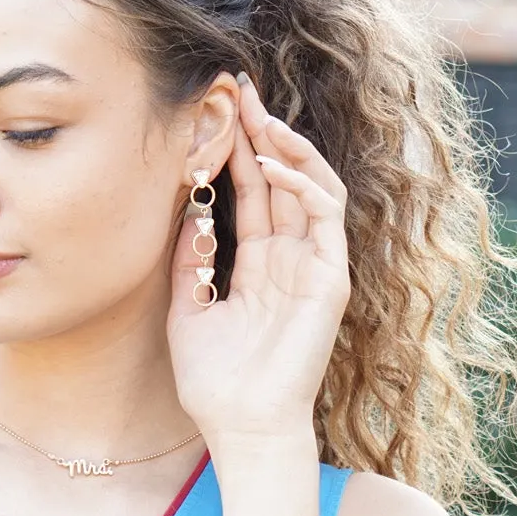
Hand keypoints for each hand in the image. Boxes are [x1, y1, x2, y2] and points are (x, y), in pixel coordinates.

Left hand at [166, 74, 351, 449]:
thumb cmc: (215, 383)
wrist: (243, 427)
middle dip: (262, 132)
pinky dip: (303, 185)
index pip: (252, 193)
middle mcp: (291, 259)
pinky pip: (325, 217)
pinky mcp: (330, 279)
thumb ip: (188, 261)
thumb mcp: (187, 310)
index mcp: (260, 266)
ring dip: (287, 148)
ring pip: (310, 187)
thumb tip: (185, 211)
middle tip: (238, 88)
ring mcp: (314, 267)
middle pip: (280, 179)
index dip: (237, 151)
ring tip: (258, 115)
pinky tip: (273, 166)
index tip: (216, 110)